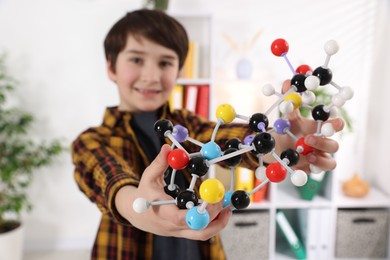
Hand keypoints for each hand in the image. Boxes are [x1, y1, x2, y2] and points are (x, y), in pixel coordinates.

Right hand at [115, 144, 231, 239]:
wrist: (136, 213)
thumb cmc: (144, 193)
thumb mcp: (148, 177)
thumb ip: (159, 163)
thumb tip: (168, 148)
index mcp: (162, 212)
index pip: (178, 218)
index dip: (195, 213)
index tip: (209, 201)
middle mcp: (172, 226)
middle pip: (197, 229)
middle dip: (214, 216)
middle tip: (223, 198)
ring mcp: (179, 231)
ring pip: (202, 234)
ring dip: (218, 223)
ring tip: (229, 208)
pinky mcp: (184, 232)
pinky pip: (202, 232)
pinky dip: (214, 223)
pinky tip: (222, 211)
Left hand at [276, 80, 343, 172]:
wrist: (275, 149)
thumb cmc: (286, 130)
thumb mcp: (286, 117)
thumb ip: (288, 102)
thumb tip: (287, 81)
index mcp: (319, 127)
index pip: (333, 123)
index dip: (335, 121)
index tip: (330, 118)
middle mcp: (322, 143)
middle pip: (334, 143)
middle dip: (325, 141)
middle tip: (310, 137)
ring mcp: (319, 157)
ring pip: (331, 161)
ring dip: (320, 157)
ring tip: (306, 152)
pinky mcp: (312, 169)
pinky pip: (317, 171)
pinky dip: (311, 168)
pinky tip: (301, 163)